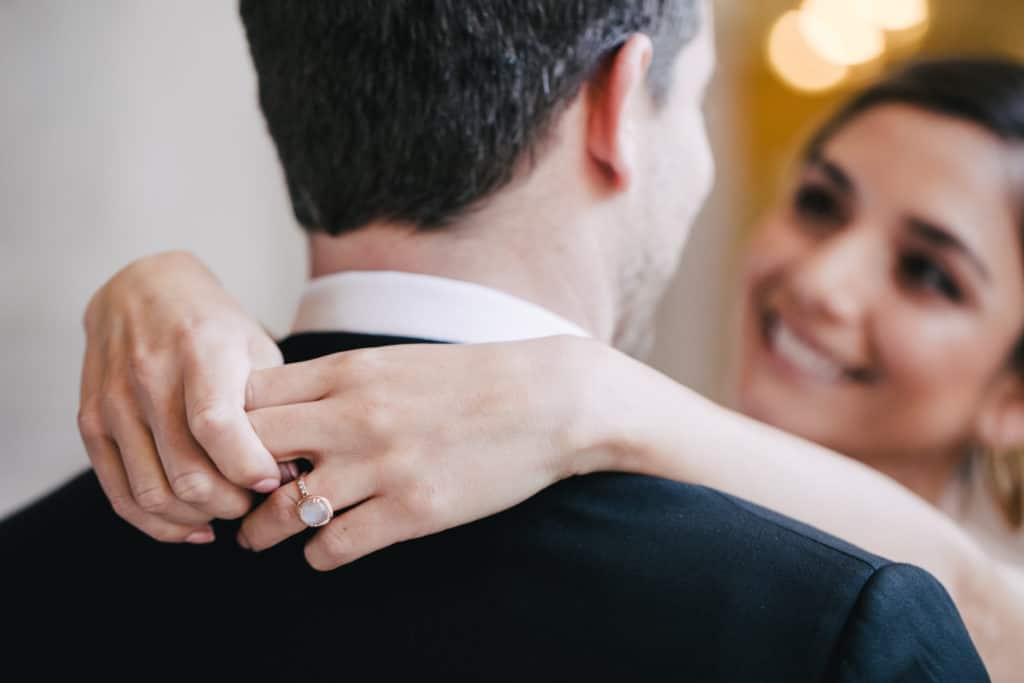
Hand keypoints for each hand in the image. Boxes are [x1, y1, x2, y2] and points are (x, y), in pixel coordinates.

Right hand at [77, 251, 285, 542]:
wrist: (141, 290)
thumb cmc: (212, 324)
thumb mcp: (255, 346)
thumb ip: (272, 406)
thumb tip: (291, 472)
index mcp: (199, 350)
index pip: (217, 426)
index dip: (248, 466)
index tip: (273, 480)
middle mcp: (149, 377)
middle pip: (187, 472)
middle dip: (231, 503)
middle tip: (255, 501)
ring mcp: (113, 403)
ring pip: (154, 494)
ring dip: (199, 518)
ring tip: (228, 511)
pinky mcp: (91, 424)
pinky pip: (121, 496)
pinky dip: (160, 524)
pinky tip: (194, 526)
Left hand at [239, 336, 612, 569]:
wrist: (547, 399)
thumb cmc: (472, 378)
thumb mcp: (395, 361)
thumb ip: (339, 383)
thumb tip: (288, 411)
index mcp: (348, 371)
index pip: (248, 397)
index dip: (226, 426)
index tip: (228, 446)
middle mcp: (354, 416)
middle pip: (249, 451)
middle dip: (227, 481)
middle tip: (225, 501)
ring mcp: (381, 466)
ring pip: (283, 510)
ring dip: (260, 532)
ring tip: (256, 539)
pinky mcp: (413, 510)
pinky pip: (335, 545)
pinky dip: (318, 554)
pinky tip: (323, 549)